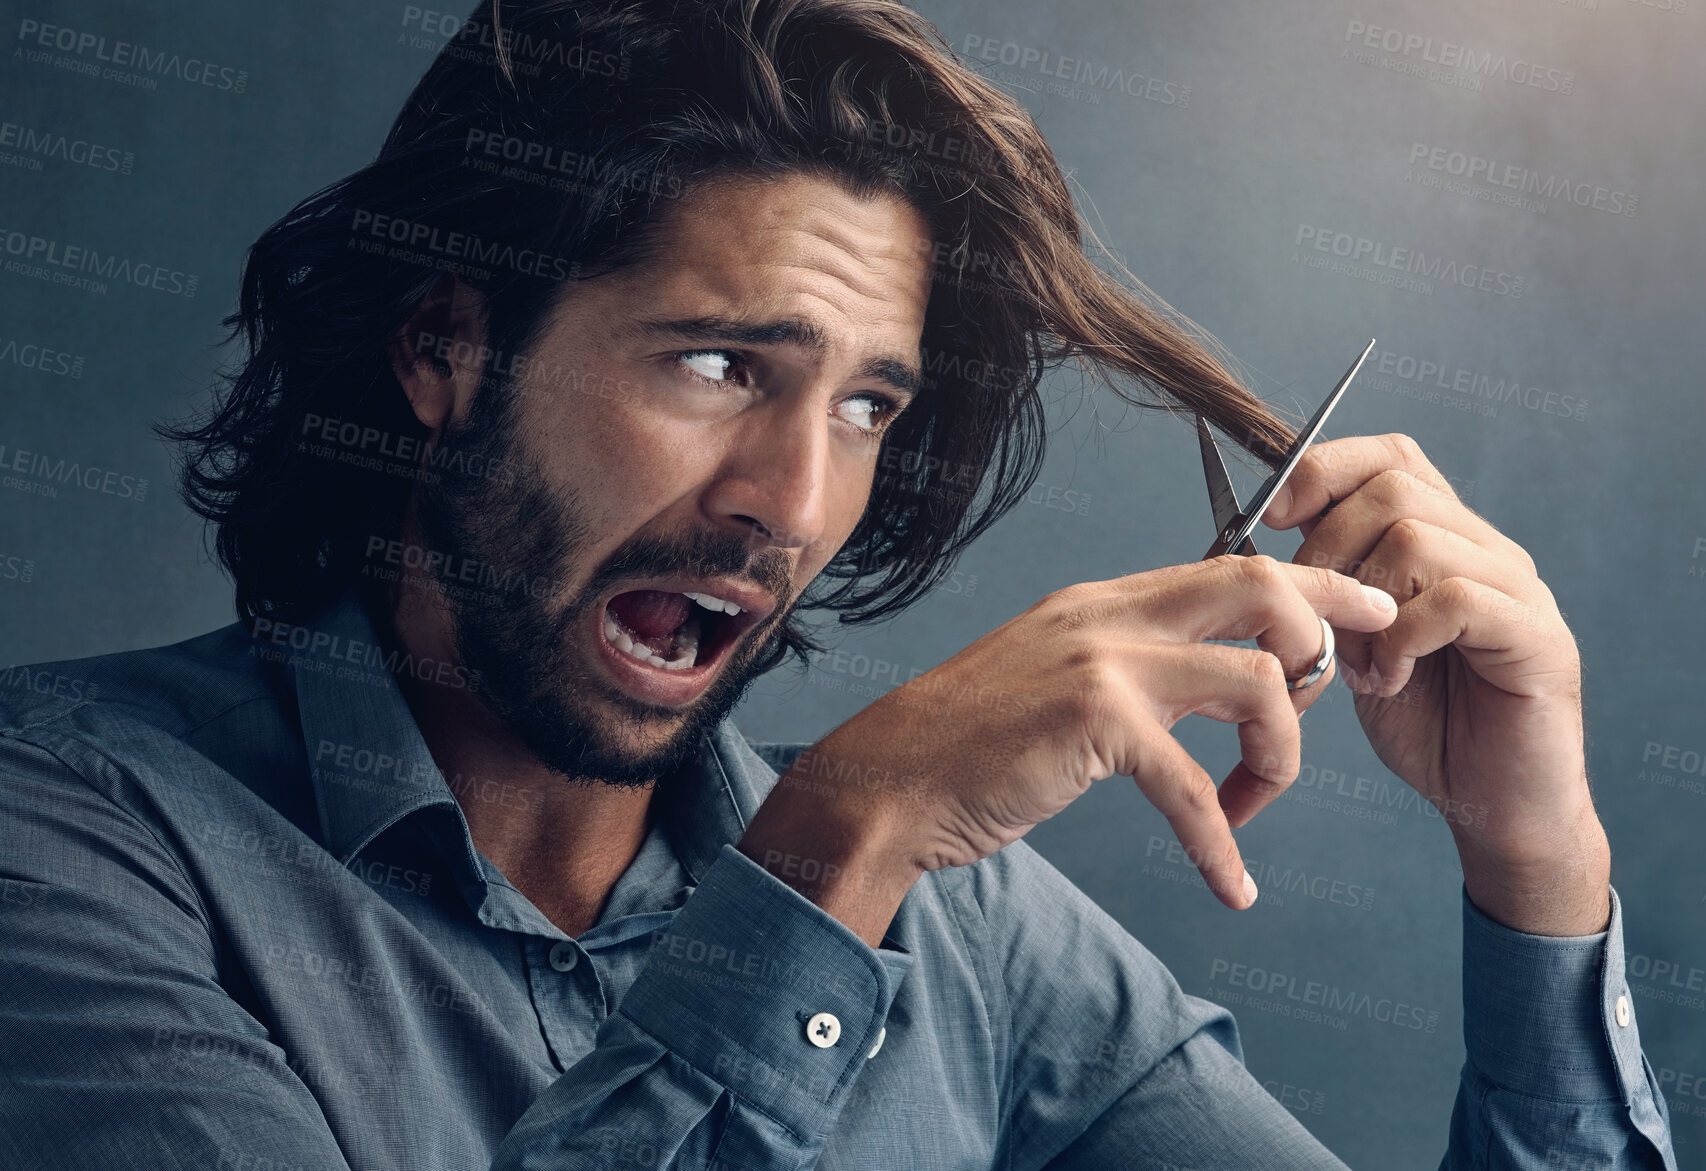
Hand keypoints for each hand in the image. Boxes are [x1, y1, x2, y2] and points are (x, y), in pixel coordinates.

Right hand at [740, 555, 1396, 931]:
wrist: (885, 782)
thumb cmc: (966, 746)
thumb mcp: (1054, 677)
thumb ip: (1128, 665)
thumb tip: (1210, 682)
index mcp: (1103, 601)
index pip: (1232, 565)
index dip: (1311, 583)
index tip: (1361, 610)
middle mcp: (1109, 614)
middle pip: (1261, 586)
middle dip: (1328, 630)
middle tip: (1352, 684)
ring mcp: (1103, 661)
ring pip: (1258, 680)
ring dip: (1282, 755)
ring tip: (1256, 805)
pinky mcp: (1095, 722)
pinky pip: (1196, 787)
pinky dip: (1222, 845)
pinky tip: (1229, 885)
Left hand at [1259, 434, 1609, 934]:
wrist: (1493, 806)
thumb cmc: (1424, 723)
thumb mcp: (1354, 640)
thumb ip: (1329, 583)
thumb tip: (1266, 530)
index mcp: (1446, 539)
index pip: (1391, 456)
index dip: (1326, 471)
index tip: (1270, 517)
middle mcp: (1489, 550)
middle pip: (1393, 489)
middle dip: (1326, 549)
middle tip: (1314, 622)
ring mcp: (1519, 590)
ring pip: (1417, 539)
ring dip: (1363, 604)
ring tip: (1360, 665)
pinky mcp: (1539, 639)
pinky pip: (1457, 599)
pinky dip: (1403, 638)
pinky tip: (1390, 680)